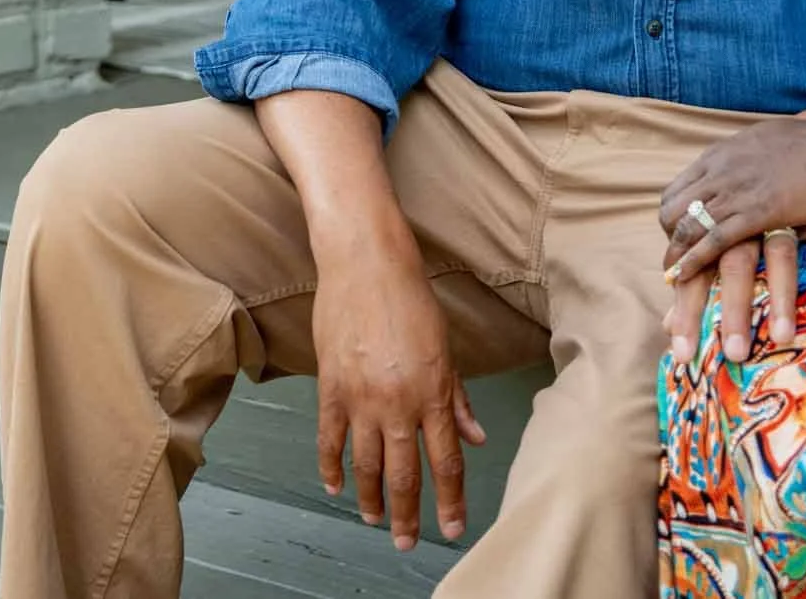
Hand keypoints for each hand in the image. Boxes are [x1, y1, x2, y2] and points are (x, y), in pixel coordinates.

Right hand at [312, 240, 486, 549]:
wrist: (366, 264)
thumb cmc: (411, 298)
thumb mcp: (446, 348)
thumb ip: (458, 398)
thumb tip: (476, 437)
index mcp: (433, 394)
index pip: (446, 462)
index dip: (450, 501)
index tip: (451, 529)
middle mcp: (399, 404)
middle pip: (405, 475)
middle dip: (409, 515)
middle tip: (408, 542)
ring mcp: (361, 398)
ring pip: (366, 465)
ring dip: (371, 499)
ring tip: (375, 519)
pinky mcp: (331, 388)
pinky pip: (330, 440)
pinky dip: (331, 467)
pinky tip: (335, 486)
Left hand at [658, 105, 805, 362]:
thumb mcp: (764, 144)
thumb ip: (744, 161)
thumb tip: (736, 172)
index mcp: (721, 155)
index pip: (677, 190)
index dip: (672, 219)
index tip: (677, 241)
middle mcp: (721, 170)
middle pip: (674, 210)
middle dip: (669, 242)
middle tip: (673, 267)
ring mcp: (739, 189)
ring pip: (690, 227)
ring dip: (677, 258)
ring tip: (673, 282)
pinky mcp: (762, 210)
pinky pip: (716, 238)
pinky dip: (696, 260)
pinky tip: (688, 277)